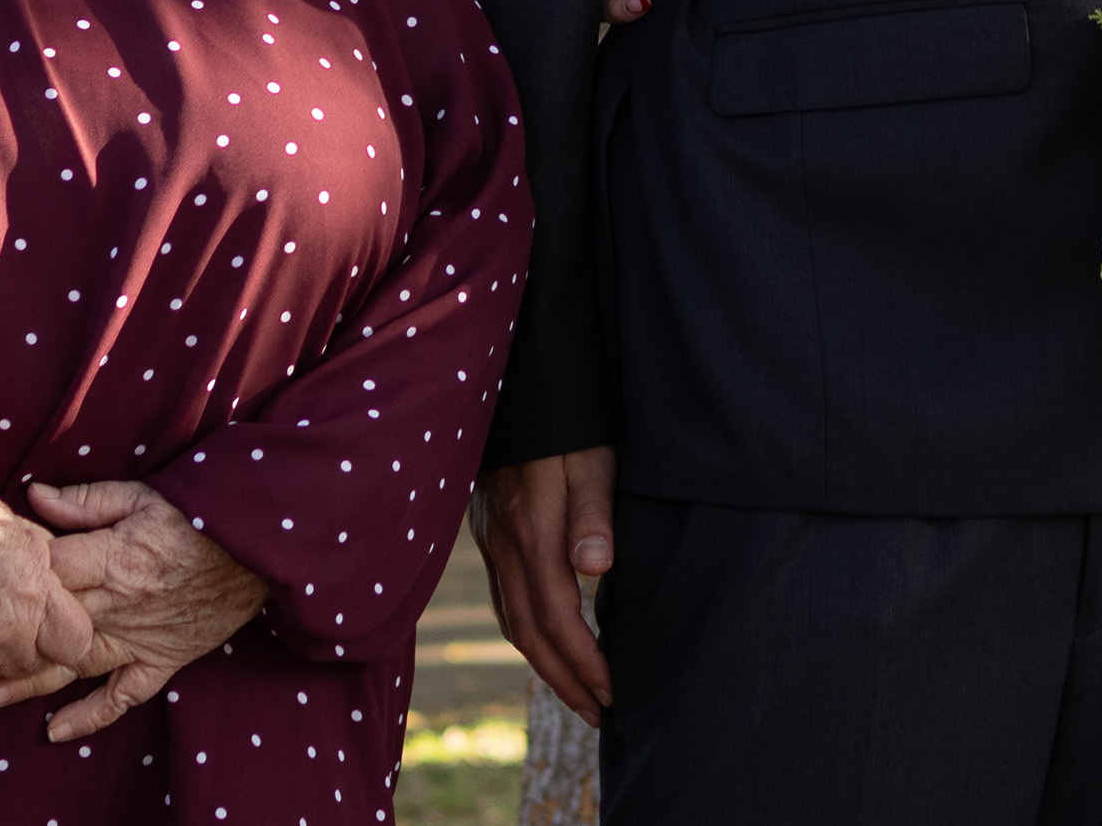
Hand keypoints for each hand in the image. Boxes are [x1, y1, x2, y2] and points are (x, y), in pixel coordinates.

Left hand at [0, 480, 267, 741]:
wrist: (260, 545)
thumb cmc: (198, 514)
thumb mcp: (143, 494)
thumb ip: (87, 500)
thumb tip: (33, 496)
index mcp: (112, 558)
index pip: (47, 573)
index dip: (15, 577)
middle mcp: (119, 605)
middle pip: (49, 628)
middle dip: (6, 640)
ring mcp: (139, 637)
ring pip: (74, 666)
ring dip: (30, 683)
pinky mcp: (161, 659)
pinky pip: (124, 695)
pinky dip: (91, 716)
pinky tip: (57, 731)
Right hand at [477, 446, 616, 721]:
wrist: (514, 387)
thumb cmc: (565, 421)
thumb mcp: (591, 457)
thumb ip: (593, 511)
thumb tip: (597, 569)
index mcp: (533, 534)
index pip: (557, 618)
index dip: (583, 661)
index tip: (612, 691)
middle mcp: (506, 547)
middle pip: (529, 634)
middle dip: (564, 680)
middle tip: (599, 714)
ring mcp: (492, 543)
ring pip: (512, 620)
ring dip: (544, 664)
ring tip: (576, 692)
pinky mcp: (489, 534)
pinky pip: (504, 598)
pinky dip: (526, 632)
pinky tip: (544, 640)